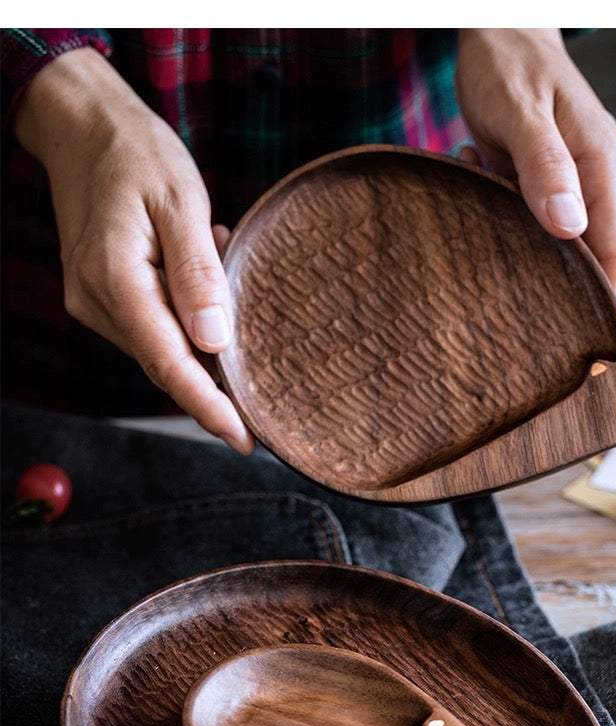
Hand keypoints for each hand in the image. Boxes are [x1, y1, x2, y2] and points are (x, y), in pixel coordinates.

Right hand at [12, 48, 253, 452]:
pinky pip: (152, 325)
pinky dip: (185, 315)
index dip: (208, 408)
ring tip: (221, 264)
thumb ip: (199, 272)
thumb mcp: (180, 201)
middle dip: (214, 380)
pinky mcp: (101, 297)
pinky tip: (200, 268)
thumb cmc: (136, 153)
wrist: (81, 125)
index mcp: (116, 279)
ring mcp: (93, 302)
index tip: (243, 438)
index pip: (169, 365)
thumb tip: (216, 341)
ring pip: (161, 347)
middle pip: (166, 365)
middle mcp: (97, 301)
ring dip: (202, 334)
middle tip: (262, 381)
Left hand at [455, 29, 615, 307]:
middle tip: (523, 320)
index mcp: (601, 165)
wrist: (496, 28)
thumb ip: (543, 166)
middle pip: (592, 255)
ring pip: (556, 239)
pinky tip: (477, 180)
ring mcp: (573, 180)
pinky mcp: (545, 180)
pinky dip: (501, 214)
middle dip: (562, 288)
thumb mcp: (521, 111)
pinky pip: (529, 217)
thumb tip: (569, 228)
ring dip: (517, 242)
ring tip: (484, 225)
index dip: (608, 301)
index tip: (588, 344)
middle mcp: (595, 178)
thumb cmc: (508, 62)